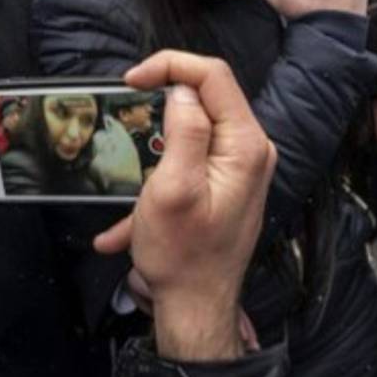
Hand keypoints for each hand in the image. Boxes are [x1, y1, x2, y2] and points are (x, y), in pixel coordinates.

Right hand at [94, 51, 276, 361]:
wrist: (198, 310)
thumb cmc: (184, 256)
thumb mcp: (173, 188)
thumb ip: (183, 131)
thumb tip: (182, 90)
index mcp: (244, 144)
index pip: (214, 75)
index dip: (171, 66)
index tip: (132, 80)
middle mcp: (251, 150)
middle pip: (207, 97)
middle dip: (161, 103)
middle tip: (125, 117)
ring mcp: (241, 168)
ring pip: (194, 131)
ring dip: (153, 149)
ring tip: (126, 179)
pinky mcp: (228, 185)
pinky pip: (190, 164)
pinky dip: (157, 183)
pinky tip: (125, 224)